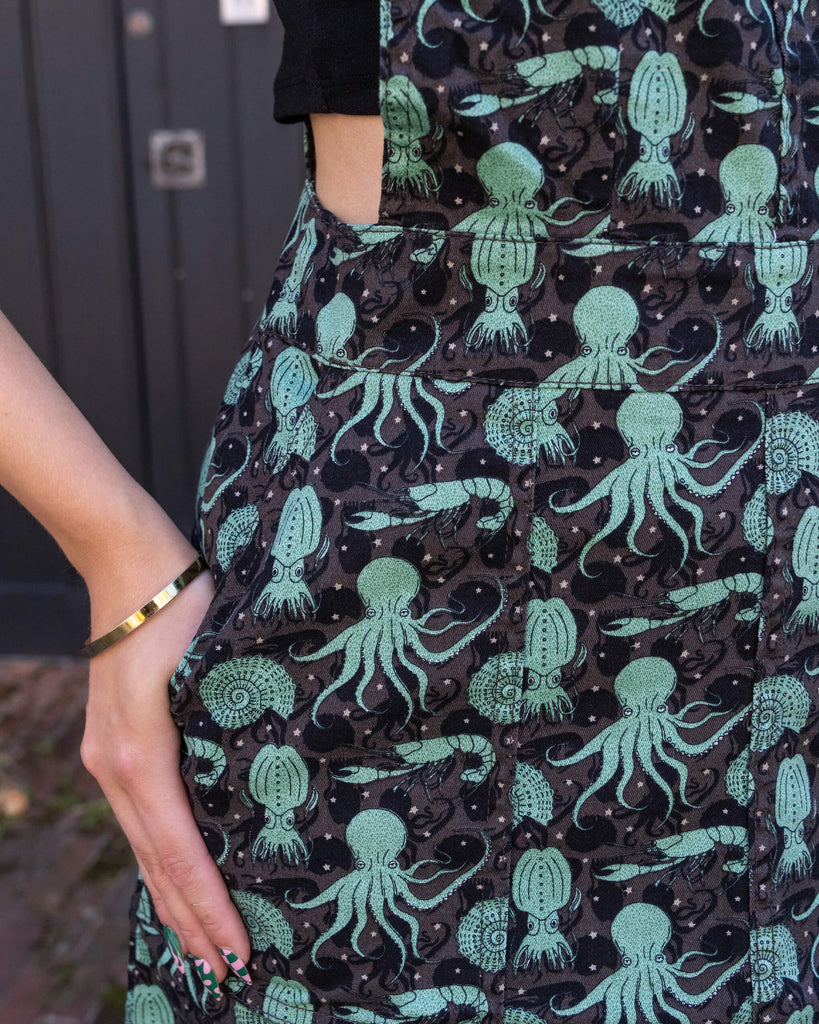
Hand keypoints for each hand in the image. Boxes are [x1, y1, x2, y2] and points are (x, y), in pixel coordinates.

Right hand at [80, 567, 250, 983]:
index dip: (210, 906)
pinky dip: (156, 859)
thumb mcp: (220, 667)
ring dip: (169, 898)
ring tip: (195, 944)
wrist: (133, 570)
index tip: (239, 950)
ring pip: (142, 847)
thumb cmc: (188, 609)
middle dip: (190, 921)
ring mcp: (107, 759)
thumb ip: (232, 731)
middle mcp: (117, 767)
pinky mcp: (112, 747)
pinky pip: (136, 820)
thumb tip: (276, 786)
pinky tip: (169, 876)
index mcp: (142, 755)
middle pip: (156, 862)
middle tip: (226, 972)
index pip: (182, 851)